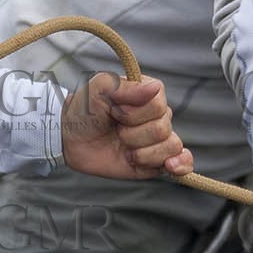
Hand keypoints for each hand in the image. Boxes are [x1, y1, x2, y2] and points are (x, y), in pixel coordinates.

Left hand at [61, 73, 192, 180]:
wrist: (70, 140)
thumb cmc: (84, 109)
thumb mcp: (97, 89)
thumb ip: (125, 87)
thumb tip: (154, 88)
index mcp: (147, 93)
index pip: (159, 103)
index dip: (135, 112)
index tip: (115, 111)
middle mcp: (156, 115)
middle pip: (162, 127)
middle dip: (133, 134)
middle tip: (116, 131)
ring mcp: (157, 139)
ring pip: (170, 146)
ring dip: (142, 152)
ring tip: (125, 148)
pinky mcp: (156, 160)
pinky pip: (183, 161)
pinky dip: (181, 164)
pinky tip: (170, 166)